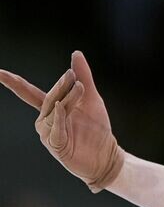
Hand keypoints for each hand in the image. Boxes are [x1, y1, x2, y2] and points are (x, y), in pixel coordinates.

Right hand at [0, 51, 125, 192]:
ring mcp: (48, 134)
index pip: (28, 92)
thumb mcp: (91, 98)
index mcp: (51, 108)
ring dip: (66, 100)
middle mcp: (45, 120)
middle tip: (73, 75)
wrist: (107, 154)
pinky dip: (59, 119)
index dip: (13, 82)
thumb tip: (76, 52)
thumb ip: (83, 76)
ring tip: (81, 89)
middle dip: (60, 86)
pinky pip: (54, 130)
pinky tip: (64, 109)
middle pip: (48, 98)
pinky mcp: (56, 146)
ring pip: (53, 112)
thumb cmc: (97, 127)